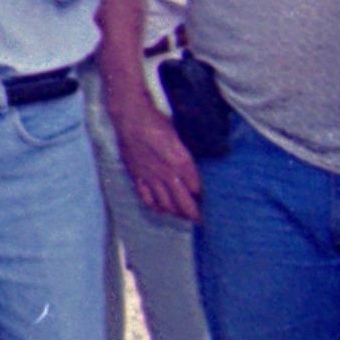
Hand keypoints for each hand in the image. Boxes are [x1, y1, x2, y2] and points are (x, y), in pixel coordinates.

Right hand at [114, 105, 202, 223]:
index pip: (197, 188)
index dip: (203, 197)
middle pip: (183, 202)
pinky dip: (155, 208)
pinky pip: (147, 198)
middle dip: (193, 214)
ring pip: (166, 204)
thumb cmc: (157, 122)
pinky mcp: (137, 177)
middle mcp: (168, 173)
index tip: (208, 201)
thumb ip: (186, 155)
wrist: (130, 118)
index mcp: (182, 162)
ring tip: (182, 215)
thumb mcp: (179, 137)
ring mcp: (151, 177)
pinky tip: (161, 210)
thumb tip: (192, 168)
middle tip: (200, 220)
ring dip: (176, 213)